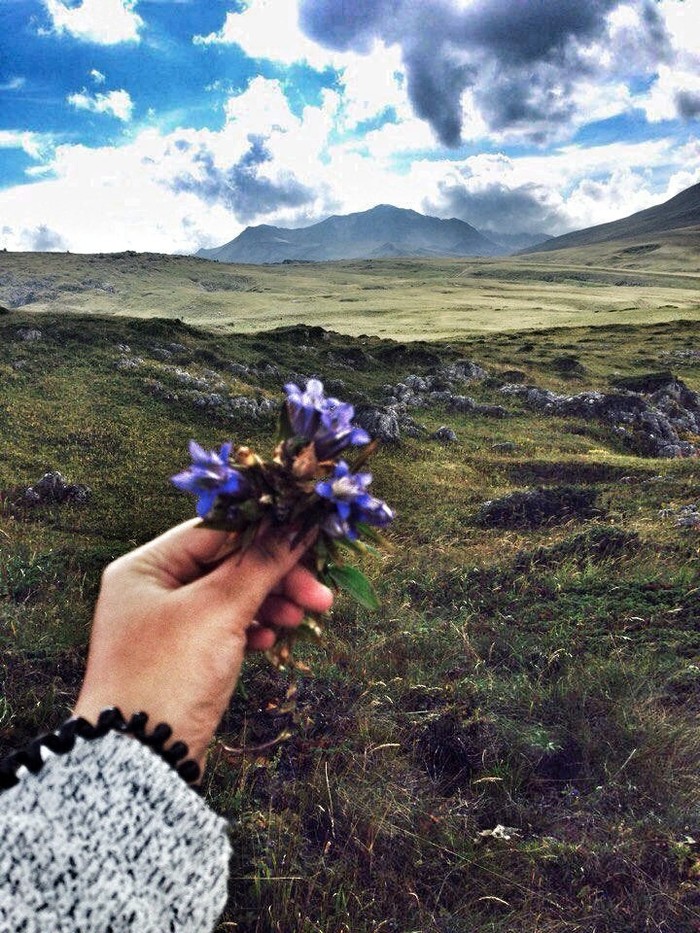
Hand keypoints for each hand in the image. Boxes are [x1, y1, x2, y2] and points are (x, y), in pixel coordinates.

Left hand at [73, 519, 333, 769]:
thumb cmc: (169, 675)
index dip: (266, 534)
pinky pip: (227, 627)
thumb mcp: (219, 611)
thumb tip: (300, 524)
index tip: (311, 540)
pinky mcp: (184, 655)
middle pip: (228, 565)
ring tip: (304, 617)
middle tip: (320, 592)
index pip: (217, 533)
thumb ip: (261, 564)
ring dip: (271, 602)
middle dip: (276, 577)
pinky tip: (271, 638)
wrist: (141, 761)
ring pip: (232, 597)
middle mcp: (153, 589)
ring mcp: (168, 624)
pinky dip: (253, 628)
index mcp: (146, 567)